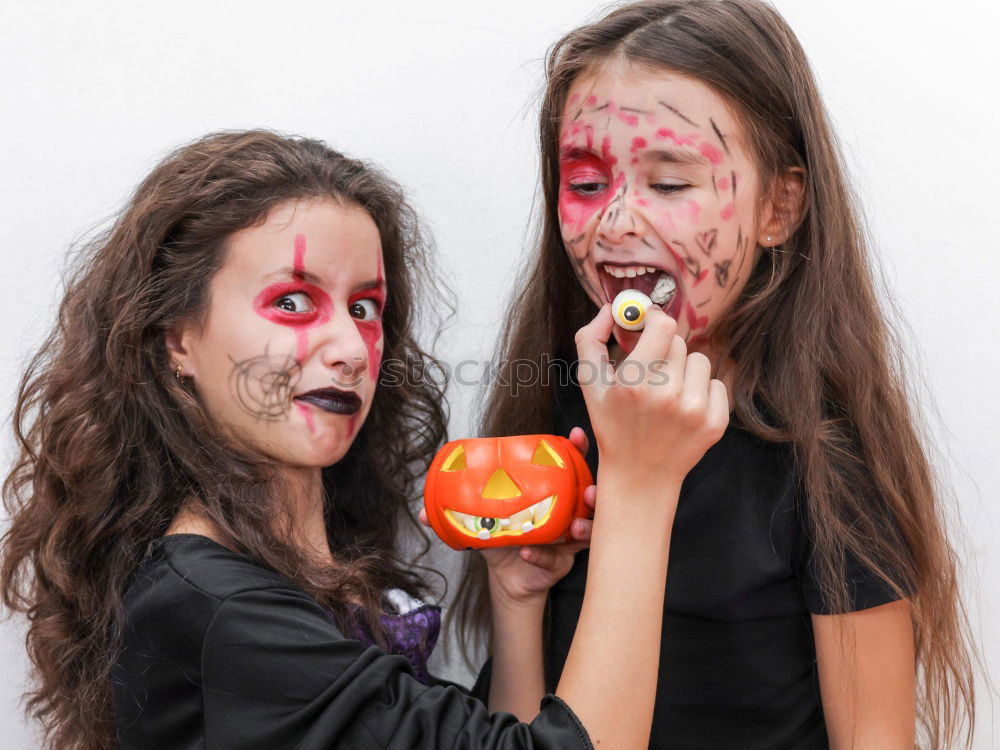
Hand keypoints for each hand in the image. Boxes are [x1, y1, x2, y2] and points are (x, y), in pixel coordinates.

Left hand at [418, 427, 595, 606]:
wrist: (505, 578)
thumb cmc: (501, 540)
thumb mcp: (480, 522)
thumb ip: (456, 513)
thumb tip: (423, 512)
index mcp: (551, 493)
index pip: (571, 466)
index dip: (578, 451)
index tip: (576, 436)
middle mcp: (566, 513)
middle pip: (591, 497)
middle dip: (594, 492)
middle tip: (589, 490)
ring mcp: (568, 539)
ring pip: (588, 531)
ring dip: (583, 526)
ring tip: (572, 526)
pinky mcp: (563, 563)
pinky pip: (558, 559)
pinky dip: (544, 556)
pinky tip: (530, 554)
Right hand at [575, 304, 728, 492]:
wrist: (639, 476)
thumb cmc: (612, 425)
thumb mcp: (590, 385)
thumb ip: (590, 339)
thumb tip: (610, 309)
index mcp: (634, 383)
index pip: (663, 325)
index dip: (655, 320)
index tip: (648, 325)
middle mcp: (667, 395)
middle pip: (678, 342)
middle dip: (664, 350)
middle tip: (651, 372)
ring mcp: (694, 411)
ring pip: (699, 361)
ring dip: (684, 371)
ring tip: (667, 394)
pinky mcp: (715, 423)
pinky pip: (716, 383)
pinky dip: (701, 391)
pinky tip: (683, 409)